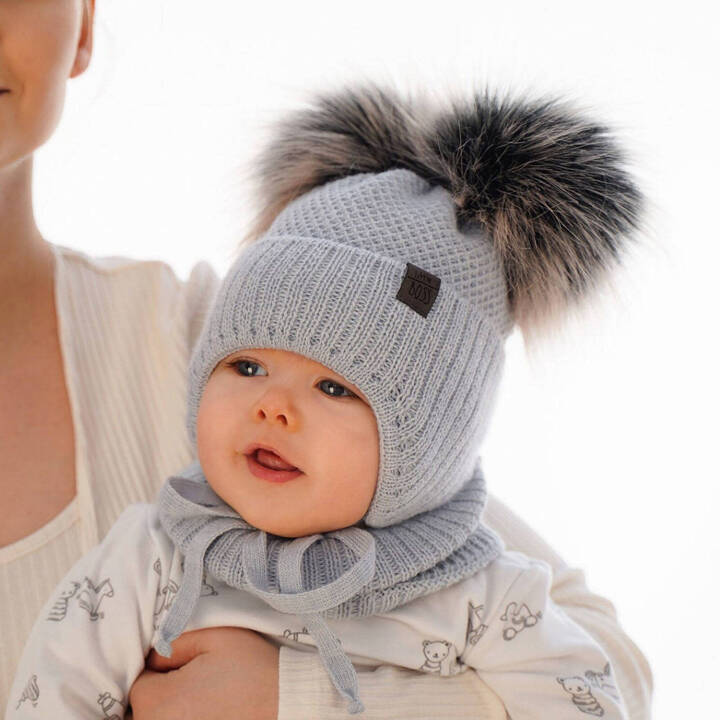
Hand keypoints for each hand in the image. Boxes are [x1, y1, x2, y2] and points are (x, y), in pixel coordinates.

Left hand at [128, 626, 278, 719]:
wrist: (286, 703)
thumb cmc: (251, 670)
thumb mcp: (214, 638)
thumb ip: (173, 642)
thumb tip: (153, 656)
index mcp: (159, 702)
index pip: (139, 683)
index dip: (163, 670)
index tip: (187, 667)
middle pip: (144, 708)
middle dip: (162, 694)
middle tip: (197, 684)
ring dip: (172, 711)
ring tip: (203, 702)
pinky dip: (186, 718)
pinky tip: (207, 712)